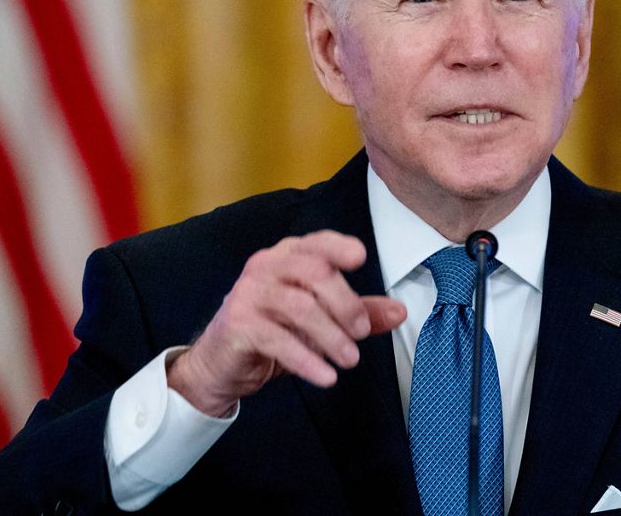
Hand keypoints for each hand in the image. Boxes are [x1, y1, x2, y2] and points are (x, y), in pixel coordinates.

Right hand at [166, 230, 406, 416]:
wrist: (221, 365)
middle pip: (315, 272)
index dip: (339, 246)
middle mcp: (265, 267)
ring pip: (300, 306)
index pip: (316, 243)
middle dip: (346, 304)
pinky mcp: (238, 324)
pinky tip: (326, 376)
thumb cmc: (273, 333)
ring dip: (331, 336)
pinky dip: (307, 360)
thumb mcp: (319, 321)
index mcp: (287, 257)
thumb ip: (358, 312)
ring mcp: (248, 293)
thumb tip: (400, 311)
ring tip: (350, 359)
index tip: (361, 258)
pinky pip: (278, 339)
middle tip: (362, 332)